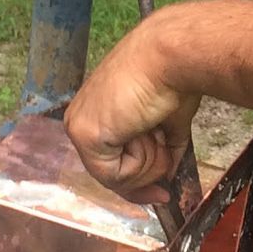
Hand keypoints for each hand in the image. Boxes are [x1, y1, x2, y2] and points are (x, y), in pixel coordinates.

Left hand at [65, 18, 200, 198]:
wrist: (172, 58)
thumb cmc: (173, 77)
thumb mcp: (167, 122)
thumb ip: (162, 150)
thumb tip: (168, 178)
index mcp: (97, 110)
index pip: (109, 160)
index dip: (138, 181)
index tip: (161, 193)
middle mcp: (81, 118)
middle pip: (111, 173)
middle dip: (147, 175)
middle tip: (165, 159)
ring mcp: (79, 127)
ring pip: (115, 177)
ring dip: (148, 163)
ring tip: (156, 131)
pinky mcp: (85, 135)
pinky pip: (116, 174)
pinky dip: (141, 162)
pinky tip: (145, 132)